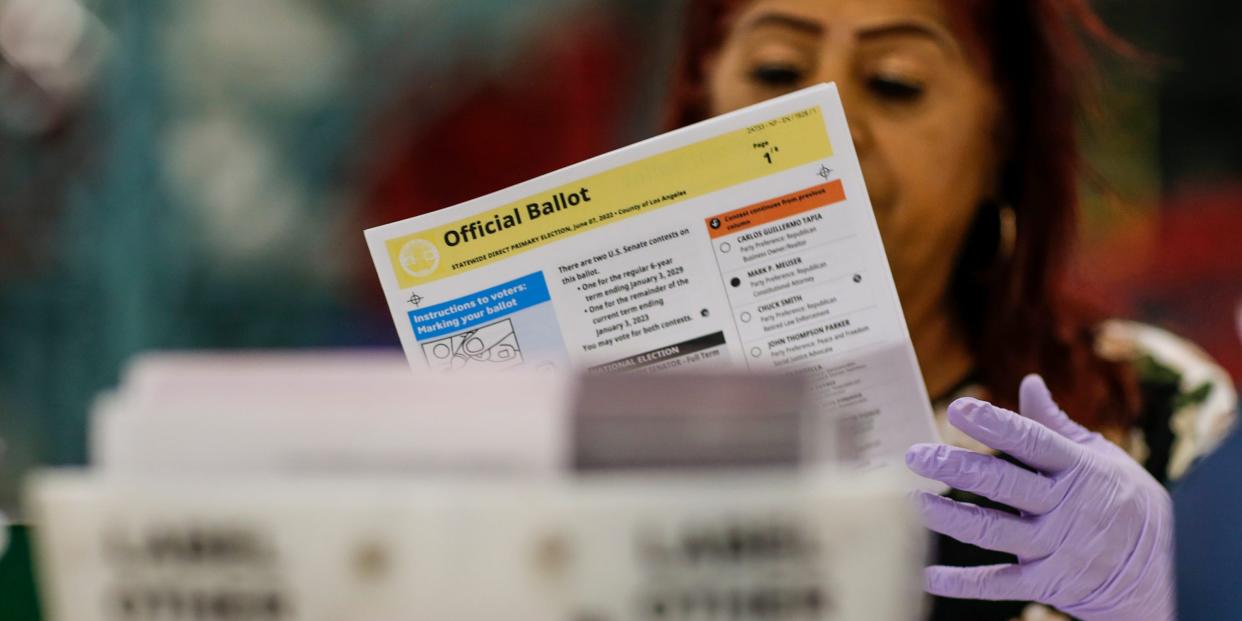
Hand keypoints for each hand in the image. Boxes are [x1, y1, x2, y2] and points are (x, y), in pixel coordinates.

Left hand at [905, 375, 1173, 620]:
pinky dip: (964, 583)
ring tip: (913, 502)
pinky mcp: (1048, 582)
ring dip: (952, 518)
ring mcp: (1056, 547)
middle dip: (958, 469)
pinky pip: (1000, 584)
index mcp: (1077, 467)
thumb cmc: (1120, 498)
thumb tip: (1028, 382)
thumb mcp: (1099, 455)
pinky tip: (928, 576)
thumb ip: (1054, 424)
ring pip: (995, 531)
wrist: (1157, 568)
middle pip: (1005, 484)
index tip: (957, 408)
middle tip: (917, 456)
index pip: (1031, 441)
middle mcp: (1064, 506)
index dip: (994, 425)